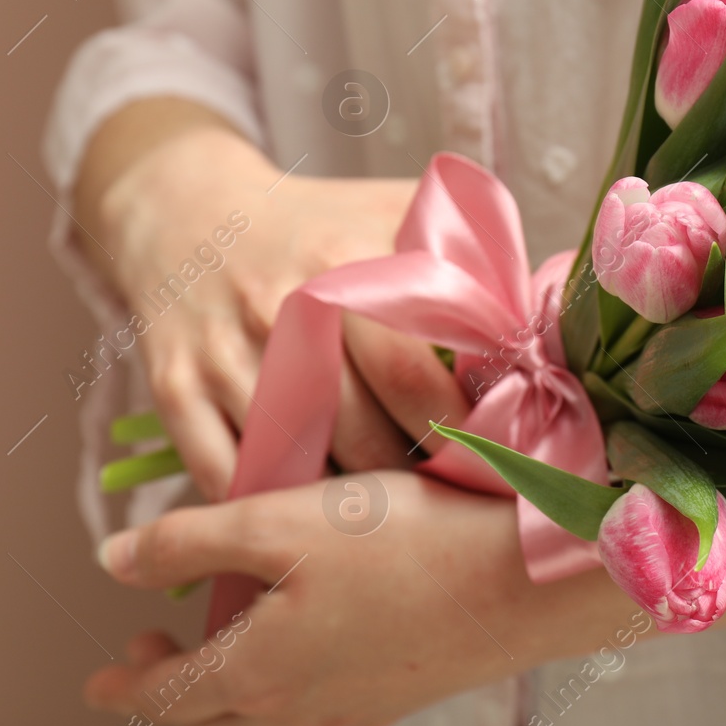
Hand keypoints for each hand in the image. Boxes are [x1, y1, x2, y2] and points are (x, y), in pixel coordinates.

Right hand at [74, 99, 468, 497]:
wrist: (191, 208)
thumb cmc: (321, 223)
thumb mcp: (396, 210)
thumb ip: (474, 256)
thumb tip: (552, 321)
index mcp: (343, 262)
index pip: (413, 373)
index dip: (460, 430)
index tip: (495, 458)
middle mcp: (278, 309)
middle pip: (362, 434)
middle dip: (416, 479)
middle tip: (454, 500)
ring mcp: (221, 353)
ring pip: (297, 466)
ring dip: (349, 505)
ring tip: (396, 517)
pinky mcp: (173, 388)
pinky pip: (226, 476)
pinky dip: (270, 505)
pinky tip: (313, 517)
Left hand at [84, 472, 643, 725]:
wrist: (525, 579)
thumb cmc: (404, 540)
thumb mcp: (279, 520)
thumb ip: (189, 542)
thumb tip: (113, 564)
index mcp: (260, 669)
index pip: (167, 695)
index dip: (124, 686)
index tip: (99, 681)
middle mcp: (305, 705)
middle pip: (215, 722)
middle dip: (172, 695)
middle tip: (155, 654)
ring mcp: (360, 707)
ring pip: (272, 722)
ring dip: (233, 697)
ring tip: (231, 648)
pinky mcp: (406, 693)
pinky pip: (327, 710)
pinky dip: (295, 692)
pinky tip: (316, 654)